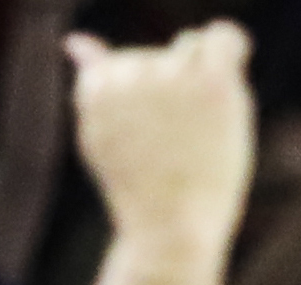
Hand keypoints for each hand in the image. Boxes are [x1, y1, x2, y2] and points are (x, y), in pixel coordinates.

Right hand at [68, 23, 255, 257]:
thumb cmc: (139, 190)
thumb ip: (93, 84)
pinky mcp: (209, 84)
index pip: (118, 60)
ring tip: (196, 130)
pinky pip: (224, 37)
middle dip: (171, 88)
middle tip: (177, 141)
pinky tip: (223, 83)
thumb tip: (73, 41)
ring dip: (198, 78)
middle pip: (159, 54)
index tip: (149, 135)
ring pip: (190, 45)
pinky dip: (227, 47)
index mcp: (97, 86)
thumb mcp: (104, 136)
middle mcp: (130, 72)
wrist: (169, 231)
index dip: (140, 91)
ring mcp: (170, 75)